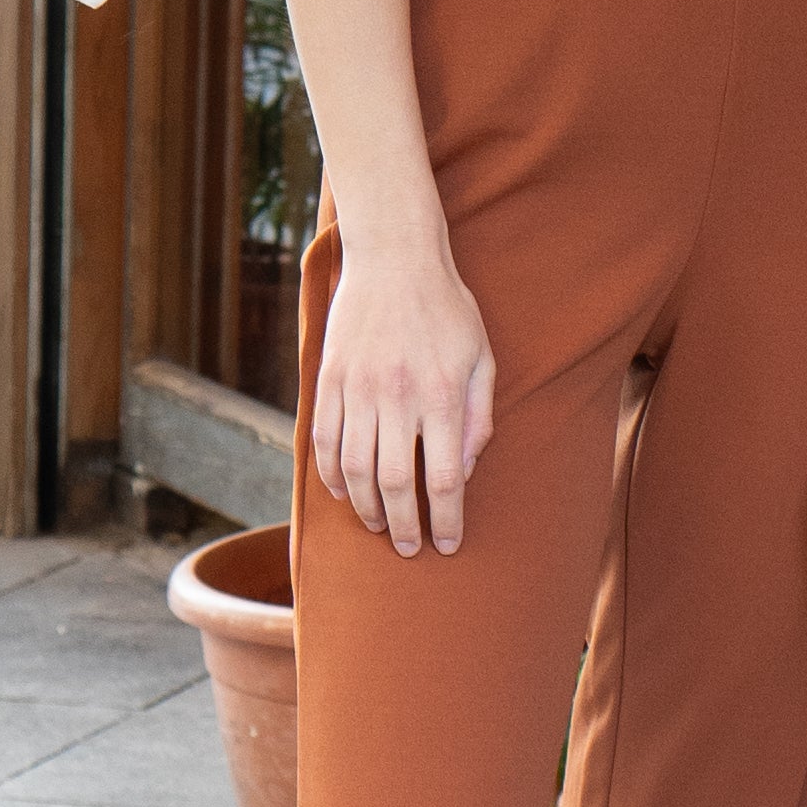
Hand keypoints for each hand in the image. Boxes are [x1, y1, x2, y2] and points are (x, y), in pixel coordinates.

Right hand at [312, 222, 496, 556]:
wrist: (395, 259)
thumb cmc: (447, 310)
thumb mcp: (482, 358)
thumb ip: (478, 417)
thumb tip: (464, 471)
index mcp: (442, 394)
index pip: (444, 477)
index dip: (445, 519)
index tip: (447, 545)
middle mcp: (398, 396)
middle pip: (395, 482)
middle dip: (403, 525)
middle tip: (410, 547)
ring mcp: (358, 388)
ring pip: (354, 469)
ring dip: (366, 507)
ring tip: (380, 525)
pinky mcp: (330, 380)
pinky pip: (324, 441)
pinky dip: (332, 475)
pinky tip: (345, 493)